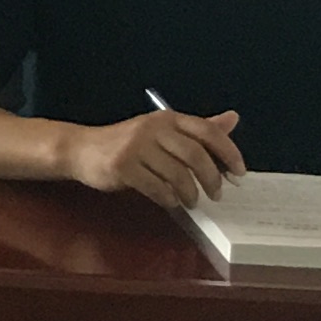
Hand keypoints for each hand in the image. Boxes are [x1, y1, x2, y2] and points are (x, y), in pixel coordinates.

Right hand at [66, 106, 245, 208]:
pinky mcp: (123, 167)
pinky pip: (156, 188)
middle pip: (195, 155)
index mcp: (167, 118)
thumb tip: (232, 118)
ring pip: (177, 174)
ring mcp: (136, 147)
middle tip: (217, 194)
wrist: (81, 149)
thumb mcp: (162, 131)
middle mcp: (153, 128)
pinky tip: (170, 201)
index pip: (207, 131)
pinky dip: (169, 199)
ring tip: (191, 201)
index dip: (229, 152)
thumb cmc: (127, 143)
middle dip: (211, 178)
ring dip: (190, 193)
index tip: (239, 173)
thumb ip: (196, 129)